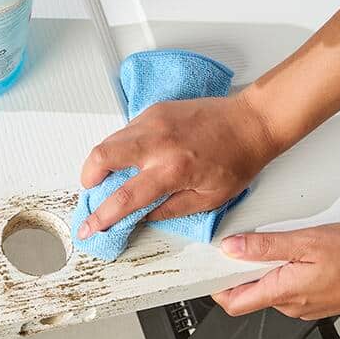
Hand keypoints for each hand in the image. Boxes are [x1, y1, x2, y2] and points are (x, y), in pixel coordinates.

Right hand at [77, 88, 278, 238]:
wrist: (250, 123)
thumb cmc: (237, 160)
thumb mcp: (209, 200)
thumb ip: (170, 210)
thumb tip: (140, 217)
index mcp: (173, 170)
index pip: (125, 197)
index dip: (102, 216)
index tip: (89, 228)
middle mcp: (158, 143)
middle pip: (102, 157)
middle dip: (88, 178)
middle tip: (93, 192)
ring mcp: (154, 122)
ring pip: (109, 141)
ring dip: (102, 162)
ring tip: (112, 176)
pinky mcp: (155, 110)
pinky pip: (126, 130)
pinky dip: (120, 147)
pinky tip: (134, 158)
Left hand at [211, 224, 339, 318]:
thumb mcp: (305, 241)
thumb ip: (265, 247)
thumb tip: (233, 248)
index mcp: (282, 292)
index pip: (233, 302)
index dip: (216, 286)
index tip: (211, 267)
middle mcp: (290, 305)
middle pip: (250, 294)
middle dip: (240, 273)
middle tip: (239, 247)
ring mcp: (303, 306)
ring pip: (270, 290)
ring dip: (264, 271)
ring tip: (272, 247)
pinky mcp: (315, 302)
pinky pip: (289, 289)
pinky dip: (283, 274)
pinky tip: (295, 256)